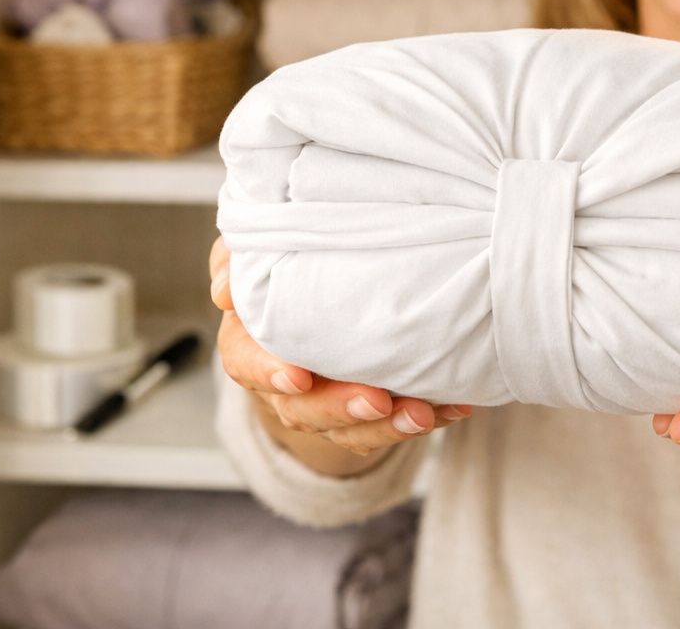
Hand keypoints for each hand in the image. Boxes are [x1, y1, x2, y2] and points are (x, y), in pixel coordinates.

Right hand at [209, 235, 471, 455]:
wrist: (323, 283)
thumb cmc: (286, 262)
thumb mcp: (257, 249)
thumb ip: (239, 260)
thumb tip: (225, 291)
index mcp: (250, 341)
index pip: (245, 364)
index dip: (269, 373)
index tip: (299, 375)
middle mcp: (283, 381)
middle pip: (301, 408)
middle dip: (341, 408)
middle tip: (377, 399)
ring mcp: (325, 402)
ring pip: (348, 429)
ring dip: (387, 426)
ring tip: (424, 413)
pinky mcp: (364, 413)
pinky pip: (390, 426)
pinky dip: (426, 416)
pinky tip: (455, 407)